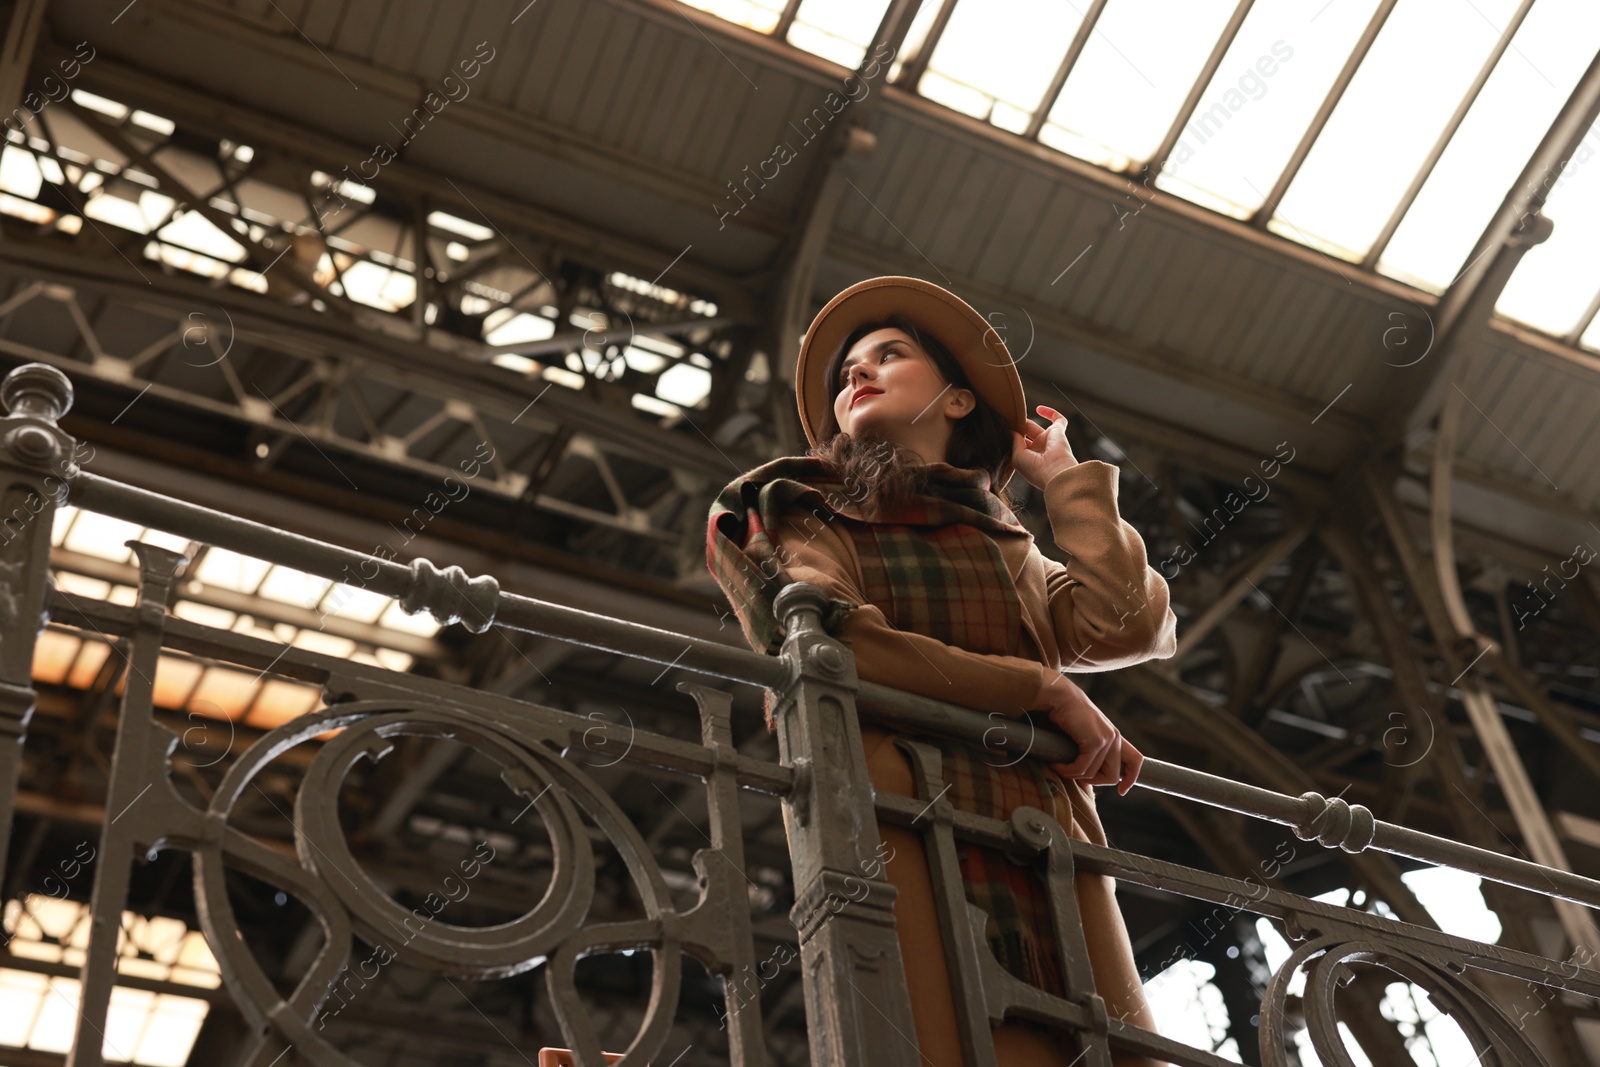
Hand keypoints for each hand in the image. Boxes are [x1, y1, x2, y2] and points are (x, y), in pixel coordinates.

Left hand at [1010, 405, 1078, 491]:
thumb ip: (1013, 442)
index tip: (1000, 430)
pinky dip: (1050, 412)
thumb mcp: (1016, 456)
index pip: (1017, 445)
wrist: (1055, 471)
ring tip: (1015, 415)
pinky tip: (1039, 409)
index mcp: (1028, 459)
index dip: (1010, 438)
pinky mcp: (1058, 432)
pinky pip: (1058, 419)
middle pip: (1024, 435)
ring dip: (1025, 421)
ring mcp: (1048, 440)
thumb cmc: (1034, 469)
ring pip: (1036, 427)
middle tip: (1006, 421)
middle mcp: (1038, 450)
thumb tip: (1012, 431)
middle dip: (1016, 429)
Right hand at [1028, 664, 1142, 794]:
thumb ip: (1089, 752)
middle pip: (1113, 776)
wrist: (1059, 697)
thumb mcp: (1083, 735)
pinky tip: (1056, 764)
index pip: (1136, 760)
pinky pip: (1082, 768)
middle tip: (1075, 776)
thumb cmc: (1065, 715)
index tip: (1121, 791)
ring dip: (1073, 775)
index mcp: (1115, 736)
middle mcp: (1115, 738)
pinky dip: (1067, 770)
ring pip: (1093, 774)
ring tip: (1059, 766)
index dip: (1131, 778)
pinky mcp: (1096, 741)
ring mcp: (1107, 740)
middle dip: (1094, 781)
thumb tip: (1084, 778)